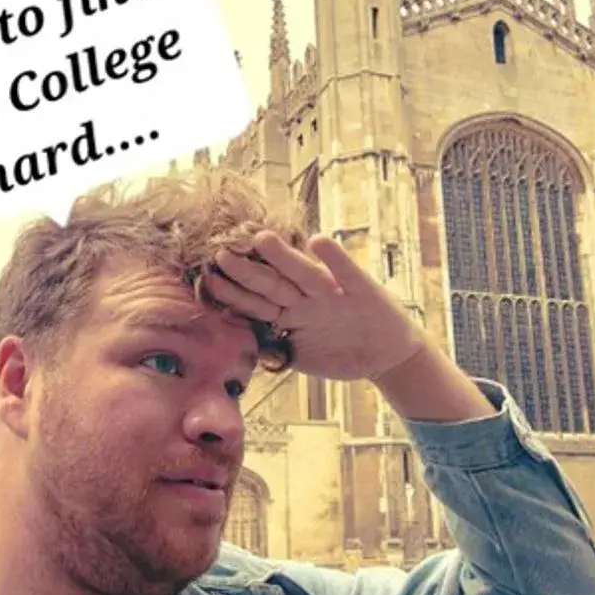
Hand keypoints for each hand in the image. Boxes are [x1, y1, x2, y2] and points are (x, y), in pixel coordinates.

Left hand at [203, 231, 426, 380]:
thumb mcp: (303, 355)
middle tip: (221, 254)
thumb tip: (246, 354)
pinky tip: (319, 243)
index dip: (233, 293)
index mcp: (289, 314)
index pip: (256, 302)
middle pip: (272, 283)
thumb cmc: (341, 349)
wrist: (387, 354)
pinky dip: (334, 259)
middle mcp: (306, 298)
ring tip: (261, 239)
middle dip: (246, 271)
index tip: (207, 280)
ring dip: (283, 257)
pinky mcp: (362, 290)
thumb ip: (276, 351)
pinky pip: (346, 272)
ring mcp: (333, 293)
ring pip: (303, 274)